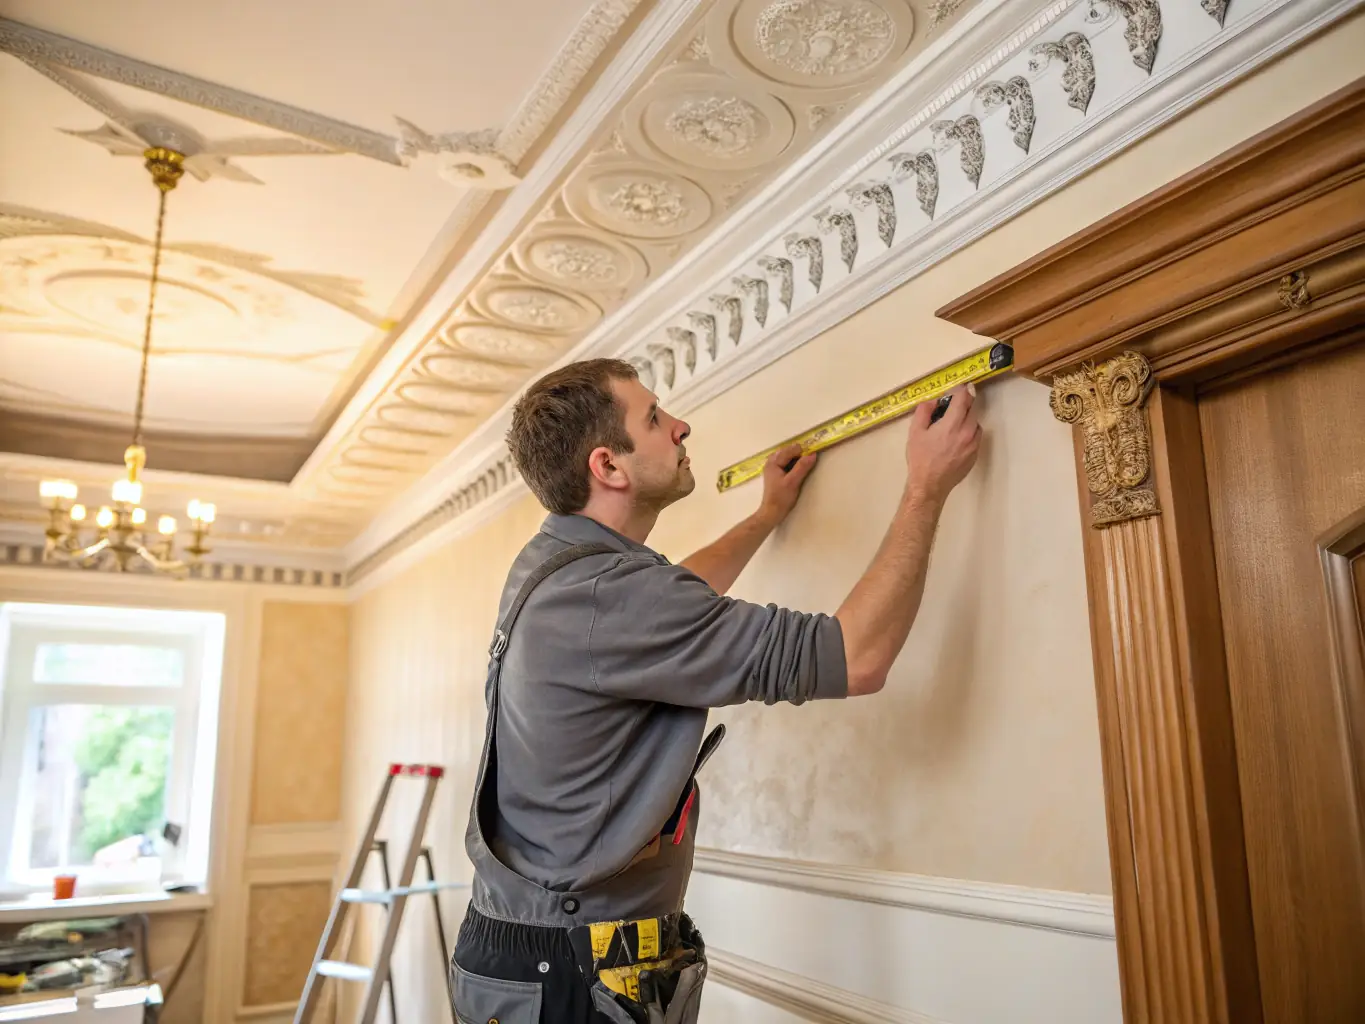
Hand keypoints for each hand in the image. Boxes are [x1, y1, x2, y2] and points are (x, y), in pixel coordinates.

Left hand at [757, 442, 816, 525]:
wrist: (772, 512)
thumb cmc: (781, 497)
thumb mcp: (793, 482)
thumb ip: (802, 467)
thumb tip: (812, 454)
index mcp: (773, 462)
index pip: (790, 450)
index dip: (802, 451)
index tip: (814, 453)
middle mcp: (771, 463)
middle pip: (787, 452)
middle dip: (799, 453)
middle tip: (811, 458)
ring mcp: (772, 468)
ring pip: (786, 457)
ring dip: (796, 458)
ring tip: (806, 463)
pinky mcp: (776, 474)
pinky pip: (785, 463)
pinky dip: (793, 464)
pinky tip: (799, 468)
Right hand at [905, 384, 980, 505]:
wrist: (929, 485)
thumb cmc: (920, 458)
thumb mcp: (915, 432)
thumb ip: (924, 410)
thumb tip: (935, 400)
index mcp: (952, 424)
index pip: (964, 398)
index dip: (963, 389)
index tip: (960, 387)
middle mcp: (967, 432)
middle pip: (972, 409)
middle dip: (963, 404)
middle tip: (951, 408)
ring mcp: (974, 444)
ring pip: (976, 422)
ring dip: (967, 419)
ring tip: (953, 426)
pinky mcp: (975, 454)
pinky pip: (976, 436)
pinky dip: (969, 432)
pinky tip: (956, 439)